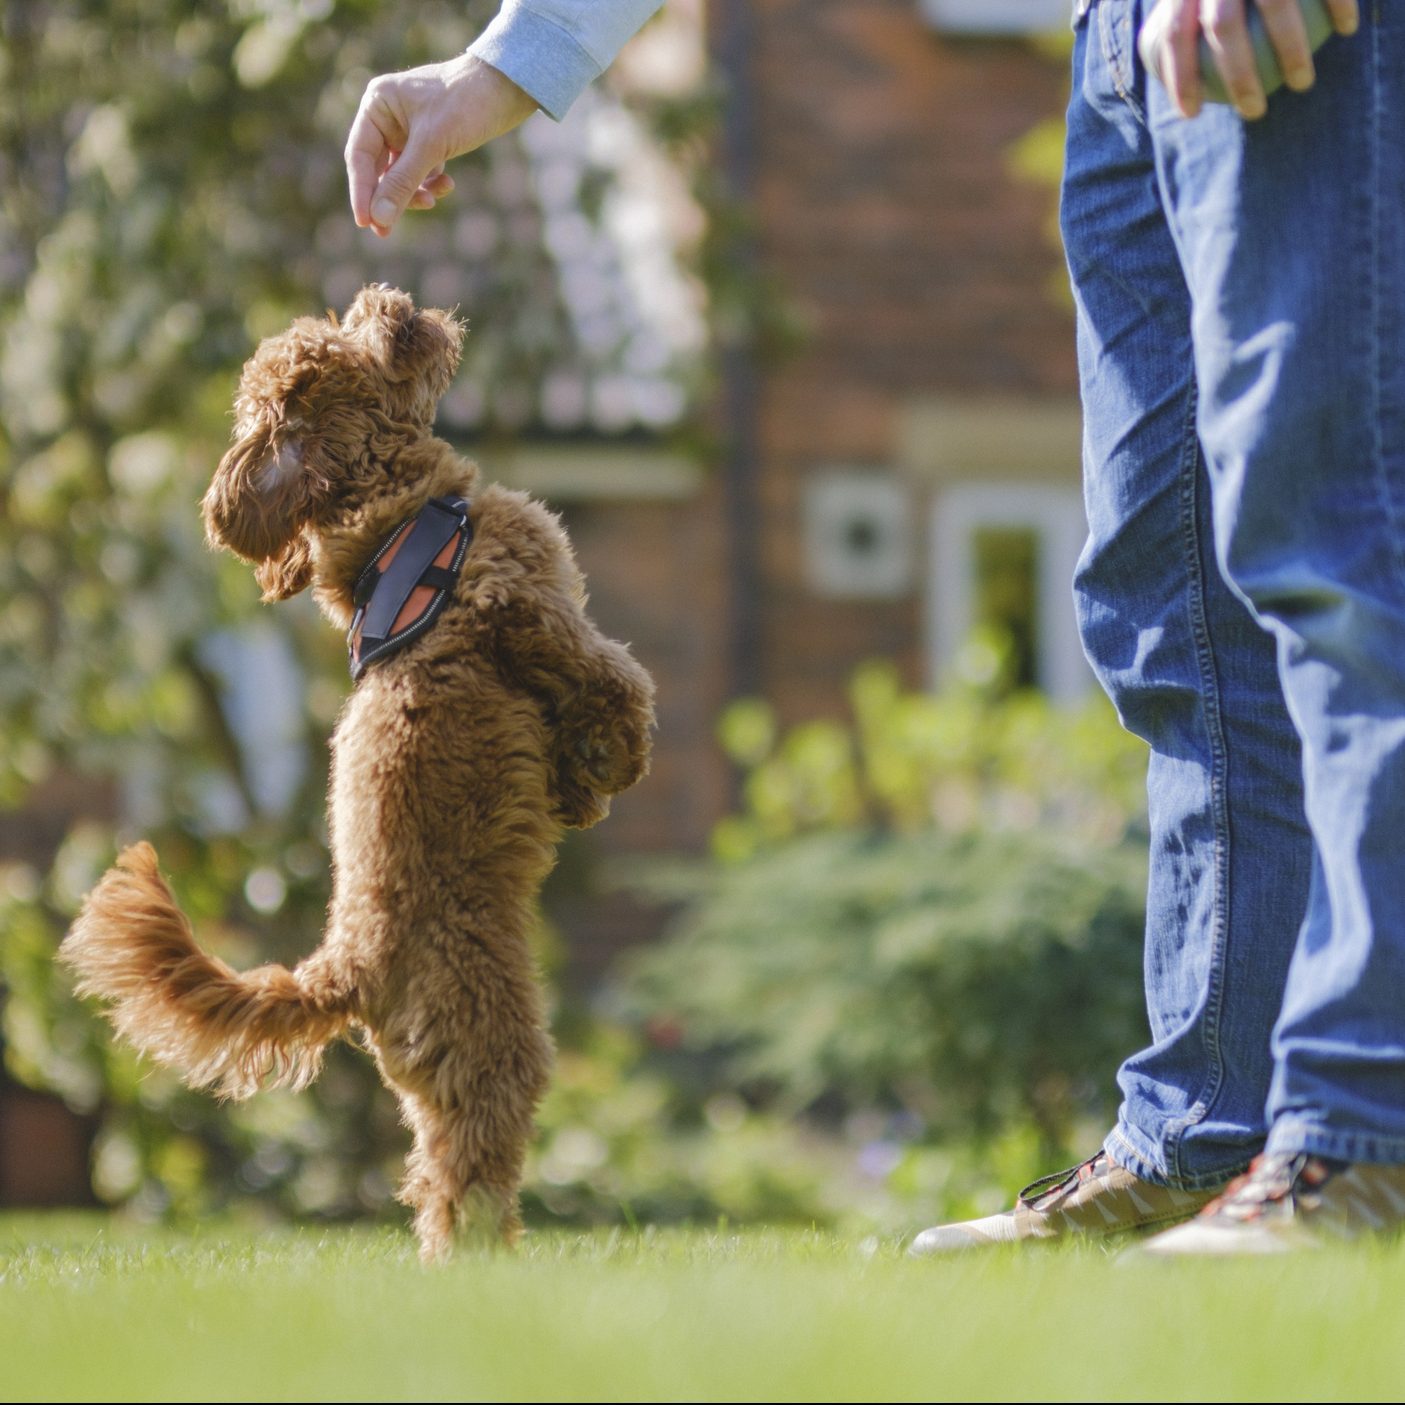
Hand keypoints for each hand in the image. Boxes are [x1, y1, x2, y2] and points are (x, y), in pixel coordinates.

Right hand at [344, 54, 538, 236]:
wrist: (508, 87)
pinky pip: (422, 171)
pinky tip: (448, 185)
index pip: (360, 156)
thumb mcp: (432, 145)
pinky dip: (431, 183)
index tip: (365, 224)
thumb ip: (403, 182)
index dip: (361, 192)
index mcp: (378, 104)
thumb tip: (379, 219)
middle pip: (378, 169)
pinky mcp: (431, 139)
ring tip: (432, 201)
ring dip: (414, 192)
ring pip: (401, 174)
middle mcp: (389, 115)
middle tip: (385, 234)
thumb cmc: (466, 103)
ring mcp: (409, 128)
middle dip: (388, 198)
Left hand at [1140, 0, 1358, 120]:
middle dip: (1238, 77)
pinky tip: (1347, 28)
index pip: (1174, 32)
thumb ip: (1181, 6)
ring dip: (1291, 51)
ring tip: (1302, 84)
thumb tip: (1165, 63)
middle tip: (1254, 112)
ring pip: (1276, 4)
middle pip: (1224, 25)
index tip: (1191, 114)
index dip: (1178, 77)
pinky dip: (1338, 0)